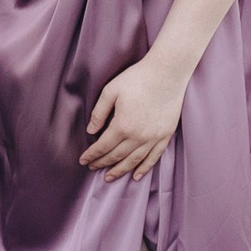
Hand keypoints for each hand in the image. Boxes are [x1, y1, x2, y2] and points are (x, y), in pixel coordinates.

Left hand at [79, 54, 188, 181]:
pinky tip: (137, 175)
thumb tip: (91, 131)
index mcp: (122, 125)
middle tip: (92, 168)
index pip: (103, 146)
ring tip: (110, 177)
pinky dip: (144, 168)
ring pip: (134, 161)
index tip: (83, 161)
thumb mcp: (111, 91)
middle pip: (117, 156)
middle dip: (102, 163)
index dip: (92, 155)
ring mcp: (154, 137)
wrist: (167, 73)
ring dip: (121, 170)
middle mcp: (138, 136)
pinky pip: (154, 157)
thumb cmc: (137, 79)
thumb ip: (99, 112)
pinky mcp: (165, 135)